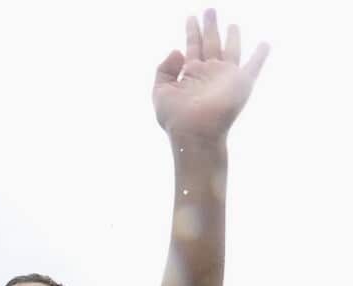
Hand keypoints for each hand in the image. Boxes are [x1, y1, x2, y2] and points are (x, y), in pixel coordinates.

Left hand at [153, 9, 268, 140]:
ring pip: (230, 50)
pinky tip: (264, 45)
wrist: (194, 133)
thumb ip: (165, 69)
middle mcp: (209, 72)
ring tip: (232, 24)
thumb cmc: (176, 118)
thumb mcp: (161, 91)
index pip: (192, 46)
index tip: (191, 17)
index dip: (191, 31)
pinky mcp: (240, 83)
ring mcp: (225, 76)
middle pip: (210, 42)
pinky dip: (260, 56)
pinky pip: (253, 66)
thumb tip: (177, 50)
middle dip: (210, 26)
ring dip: (232, 36)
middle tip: (209, 10)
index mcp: (191, 73)